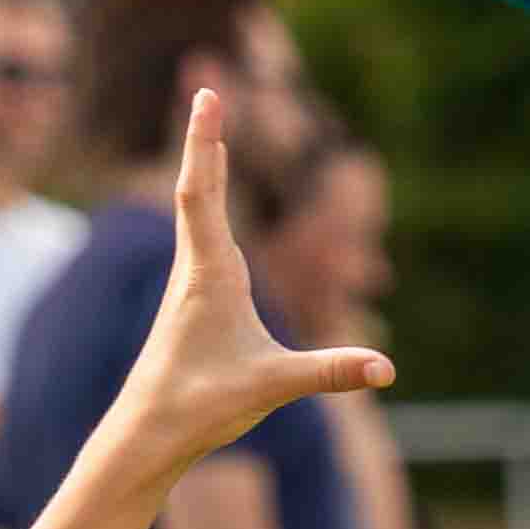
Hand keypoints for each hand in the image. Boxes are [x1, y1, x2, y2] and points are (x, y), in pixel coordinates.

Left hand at [118, 88, 391, 487]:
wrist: (144, 436)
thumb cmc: (198, 406)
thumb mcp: (271, 385)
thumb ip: (330, 372)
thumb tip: (385, 370)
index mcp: (209, 275)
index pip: (201, 192)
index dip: (205, 143)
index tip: (208, 97)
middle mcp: (195, 270)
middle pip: (197, 189)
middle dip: (206, 141)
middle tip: (207, 92)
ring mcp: (191, 286)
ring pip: (195, 214)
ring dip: (205, 170)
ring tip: (211, 134)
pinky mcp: (193, 305)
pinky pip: (200, 239)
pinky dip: (207, 207)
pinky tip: (210, 207)